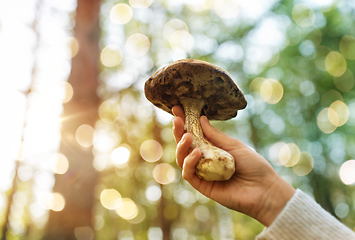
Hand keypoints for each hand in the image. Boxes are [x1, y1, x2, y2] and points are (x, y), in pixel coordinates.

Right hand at [172, 105, 294, 225]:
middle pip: (185, 146)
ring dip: (181, 146)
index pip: (194, 134)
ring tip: (187, 136)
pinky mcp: (202, 186)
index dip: (185, 122)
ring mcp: (202, 173)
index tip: (177, 108)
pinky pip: (188, 173)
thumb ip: (214, 135)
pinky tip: (197, 153)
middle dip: (179, 132)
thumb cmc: (253, 165)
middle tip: (176, 120)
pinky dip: (189, 162)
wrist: (264, 189)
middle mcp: (204, 160)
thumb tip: (201, 118)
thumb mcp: (233, 145)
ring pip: (182, 159)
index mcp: (212, 148)